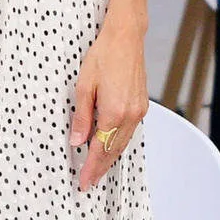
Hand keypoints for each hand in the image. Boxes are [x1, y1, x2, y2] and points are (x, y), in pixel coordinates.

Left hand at [70, 12, 148, 191]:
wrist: (125, 37)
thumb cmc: (103, 56)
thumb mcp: (83, 86)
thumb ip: (81, 117)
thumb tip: (77, 140)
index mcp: (114, 112)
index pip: (100, 150)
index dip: (91, 169)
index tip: (84, 182)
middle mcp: (130, 115)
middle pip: (113, 151)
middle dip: (101, 168)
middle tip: (89, 182)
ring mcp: (138, 111)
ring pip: (123, 143)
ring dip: (110, 157)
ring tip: (97, 169)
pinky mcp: (142, 105)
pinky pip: (129, 131)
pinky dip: (118, 143)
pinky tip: (109, 146)